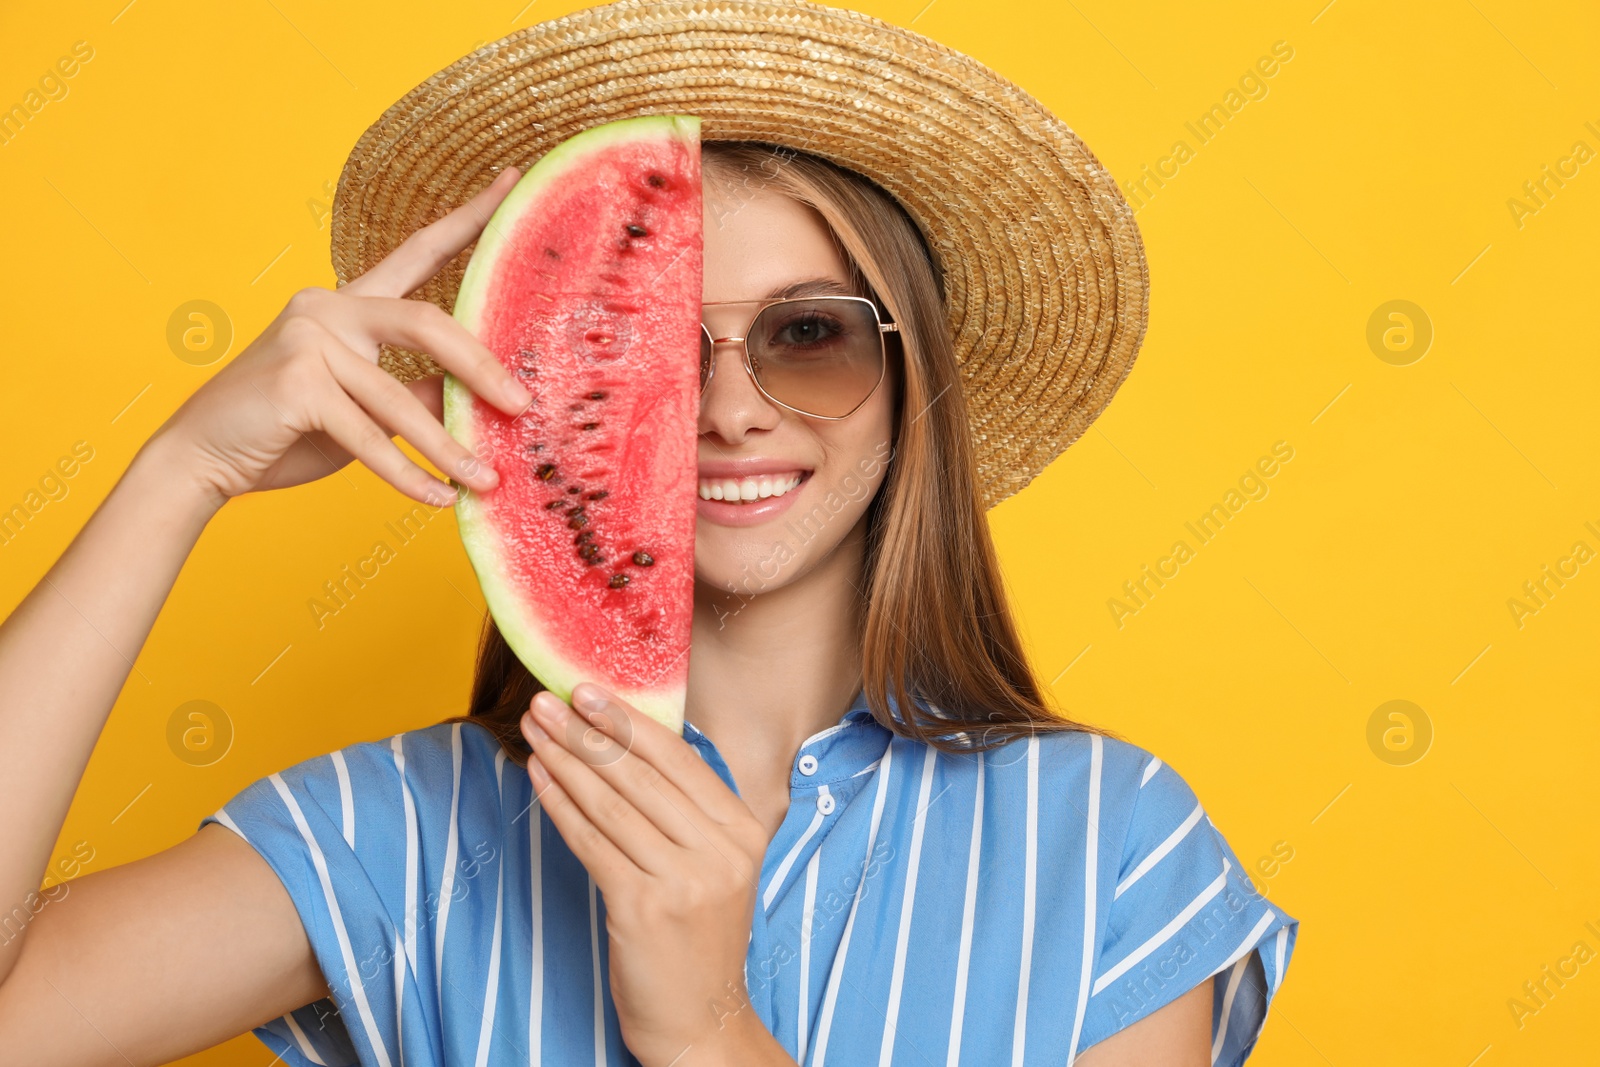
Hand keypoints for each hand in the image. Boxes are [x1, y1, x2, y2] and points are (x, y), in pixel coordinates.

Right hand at [149, 166, 531, 508]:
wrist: (197, 459)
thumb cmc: (285, 432)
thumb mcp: (364, 409)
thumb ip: (415, 390)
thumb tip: (480, 395)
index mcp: (347, 304)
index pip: (418, 252)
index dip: (469, 217)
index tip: (513, 179)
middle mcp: (327, 308)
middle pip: (427, 324)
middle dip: (482, 368)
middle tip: (524, 406)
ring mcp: (307, 340)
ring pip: (399, 398)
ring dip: (448, 447)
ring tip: (487, 480)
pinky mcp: (296, 383)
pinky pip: (369, 436)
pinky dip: (407, 474)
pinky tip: (439, 498)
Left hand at [520, 684, 791, 1066]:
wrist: (699, 1021)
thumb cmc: (697, 939)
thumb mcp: (714, 868)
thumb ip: (687, 814)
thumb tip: (626, 745)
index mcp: (745, 831)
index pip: (680, 760)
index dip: (630, 720)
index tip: (588, 689)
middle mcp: (722, 851)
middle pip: (642, 776)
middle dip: (588, 732)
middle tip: (547, 699)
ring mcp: (686, 881)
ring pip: (613, 805)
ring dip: (565, 761)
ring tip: (534, 731)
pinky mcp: (644, 909)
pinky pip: (592, 844)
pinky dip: (560, 807)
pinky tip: (538, 780)